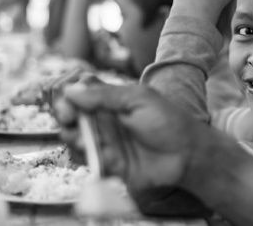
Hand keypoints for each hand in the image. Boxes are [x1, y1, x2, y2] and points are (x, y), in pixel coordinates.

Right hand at [55, 83, 204, 191]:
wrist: (188, 155)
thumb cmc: (169, 122)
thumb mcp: (138, 99)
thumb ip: (104, 95)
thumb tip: (69, 89)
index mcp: (112, 100)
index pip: (78, 93)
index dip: (66, 95)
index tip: (66, 100)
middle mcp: (106, 119)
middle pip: (70, 115)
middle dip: (64, 116)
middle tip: (70, 119)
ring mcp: (106, 141)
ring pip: (74, 138)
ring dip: (72, 136)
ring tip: (82, 138)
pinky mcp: (109, 163)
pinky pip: (88, 159)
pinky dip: (88, 156)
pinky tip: (101, 153)